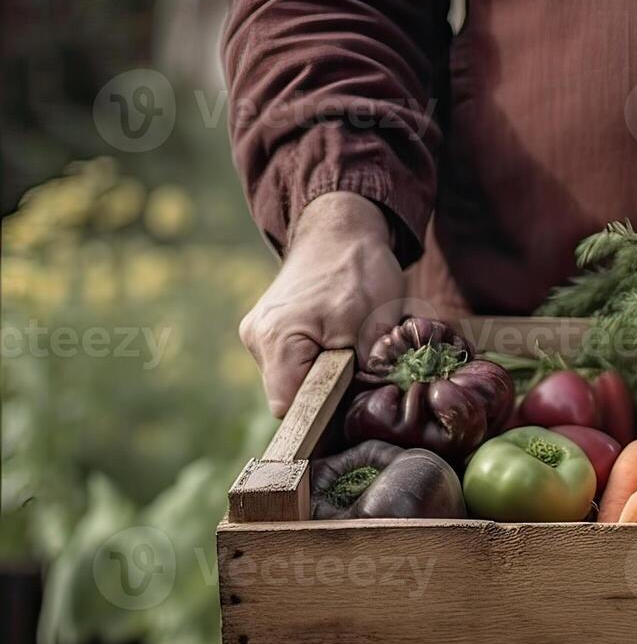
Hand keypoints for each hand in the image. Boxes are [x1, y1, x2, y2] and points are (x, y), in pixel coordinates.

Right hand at [239, 192, 404, 416]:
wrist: (342, 229)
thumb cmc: (359, 271)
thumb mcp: (372, 325)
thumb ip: (362, 372)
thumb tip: (364, 408)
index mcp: (276, 340)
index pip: (291, 408)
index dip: (325, 414)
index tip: (354, 405)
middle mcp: (257, 340)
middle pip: (292, 396)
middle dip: (329, 392)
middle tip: (362, 373)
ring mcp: (260, 333)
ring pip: (295, 379)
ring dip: (326, 375)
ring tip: (351, 350)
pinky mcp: (270, 329)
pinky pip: (295, 361)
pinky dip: (319, 359)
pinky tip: (339, 342)